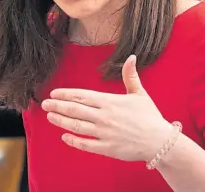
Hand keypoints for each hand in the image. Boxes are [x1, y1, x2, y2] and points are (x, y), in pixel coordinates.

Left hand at [42, 55, 172, 162]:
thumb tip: (132, 57)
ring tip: (49, 116)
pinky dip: (74, 141)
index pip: (82, 95)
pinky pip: (86, 144)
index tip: (54, 93)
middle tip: (44, 104)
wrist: (161, 142)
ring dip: (61, 120)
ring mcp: (104, 133)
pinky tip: (64, 137)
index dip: (66, 94)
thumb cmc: (149, 117)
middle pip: (75, 109)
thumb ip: (131, 75)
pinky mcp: (107, 148)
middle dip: (57, 105)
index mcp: (109, 101)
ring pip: (77, 126)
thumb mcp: (139, 93)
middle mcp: (104, 116)